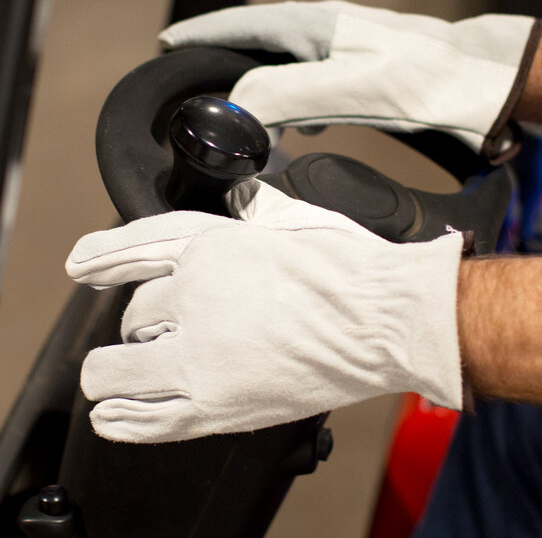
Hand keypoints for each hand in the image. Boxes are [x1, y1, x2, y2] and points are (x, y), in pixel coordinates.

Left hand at [66, 180, 463, 442]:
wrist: (384, 320)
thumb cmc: (349, 270)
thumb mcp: (292, 218)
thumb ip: (252, 209)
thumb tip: (241, 198)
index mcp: (212, 247)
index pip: (136, 248)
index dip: (104, 256)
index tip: (82, 265)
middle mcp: (195, 297)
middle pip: (135, 313)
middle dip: (146, 321)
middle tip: (165, 331)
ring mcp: (201, 355)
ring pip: (119, 367)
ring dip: (114, 370)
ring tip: (116, 376)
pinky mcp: (216, 405)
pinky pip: (144, 417)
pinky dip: (121, 417)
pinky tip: (113, 415)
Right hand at [159, 0, 539, 159]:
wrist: (477, 85)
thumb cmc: (422, 80)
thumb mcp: (349, 88)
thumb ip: (286, 94)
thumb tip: (235, 109)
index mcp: (312, 27)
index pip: (239, 26)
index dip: (200, 36)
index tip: (168, 45)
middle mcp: (322, 33)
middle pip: (256, 46)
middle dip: (224, 67)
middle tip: (199, 90)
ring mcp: (341, 51)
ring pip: (283, 69)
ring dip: (260, 93)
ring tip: (246, 120)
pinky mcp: (359, 73)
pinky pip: (310, 86)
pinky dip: (294, 108)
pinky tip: (302, 129)